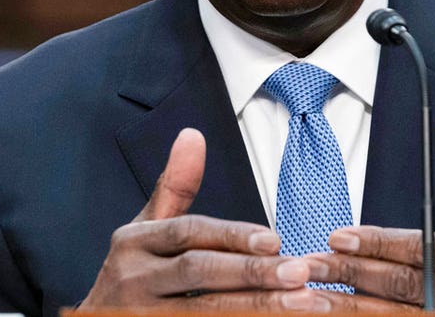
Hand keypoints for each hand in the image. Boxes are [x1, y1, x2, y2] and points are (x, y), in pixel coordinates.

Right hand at [78, 128, 331, 311]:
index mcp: (134, 241)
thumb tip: (193, 134)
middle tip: (300, 273)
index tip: (275, 240)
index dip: (232, 235)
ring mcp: (138, 313)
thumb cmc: (133, 275)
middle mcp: (133, 277)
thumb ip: (174, 187)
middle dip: (251, 272)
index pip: (189, 232)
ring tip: (302, 303)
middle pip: (198, 272)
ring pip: (204, 310)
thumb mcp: (144, 230)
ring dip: (256, 306)